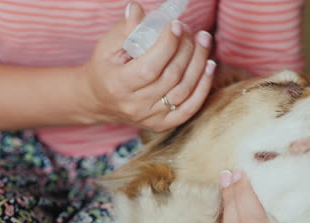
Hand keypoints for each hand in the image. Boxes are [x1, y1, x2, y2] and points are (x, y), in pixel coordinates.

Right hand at [80, 2, 214, 130]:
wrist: (100, 101)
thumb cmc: (105, 68)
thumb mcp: (108, 46)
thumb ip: (126, 29)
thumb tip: (138, 9)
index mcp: (118, 85)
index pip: (150, 68)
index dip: (168, 45)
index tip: (176, 25)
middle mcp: (135, 105)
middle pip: (171, 77)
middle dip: (187, 49)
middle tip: (192, 31)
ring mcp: (151, 117)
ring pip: (184, 90)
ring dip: (199, 64)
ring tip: (204, 42)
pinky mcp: (163, 124)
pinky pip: (190, 108)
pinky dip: (204, 87)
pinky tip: (209, 67)